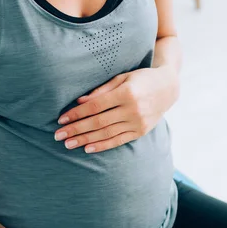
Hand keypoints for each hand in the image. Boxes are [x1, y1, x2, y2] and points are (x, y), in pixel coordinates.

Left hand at [53, 66, 178, 153]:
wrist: (168, 88)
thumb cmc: (140, 79)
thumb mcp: (121, 78)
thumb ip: (100, 90)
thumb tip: (78, 102)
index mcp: (126, 93)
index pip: (95, 106)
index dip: (76, 114)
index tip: (61, 119)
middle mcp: (132, 109)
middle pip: (98, 122)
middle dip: (76, 130)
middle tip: (58, 136)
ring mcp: (138, 122)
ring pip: (106, 134)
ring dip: (85, 140)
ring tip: (68, 144)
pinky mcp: (141, 132)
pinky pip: (118, 141)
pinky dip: (102, 146)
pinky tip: (87, 149)